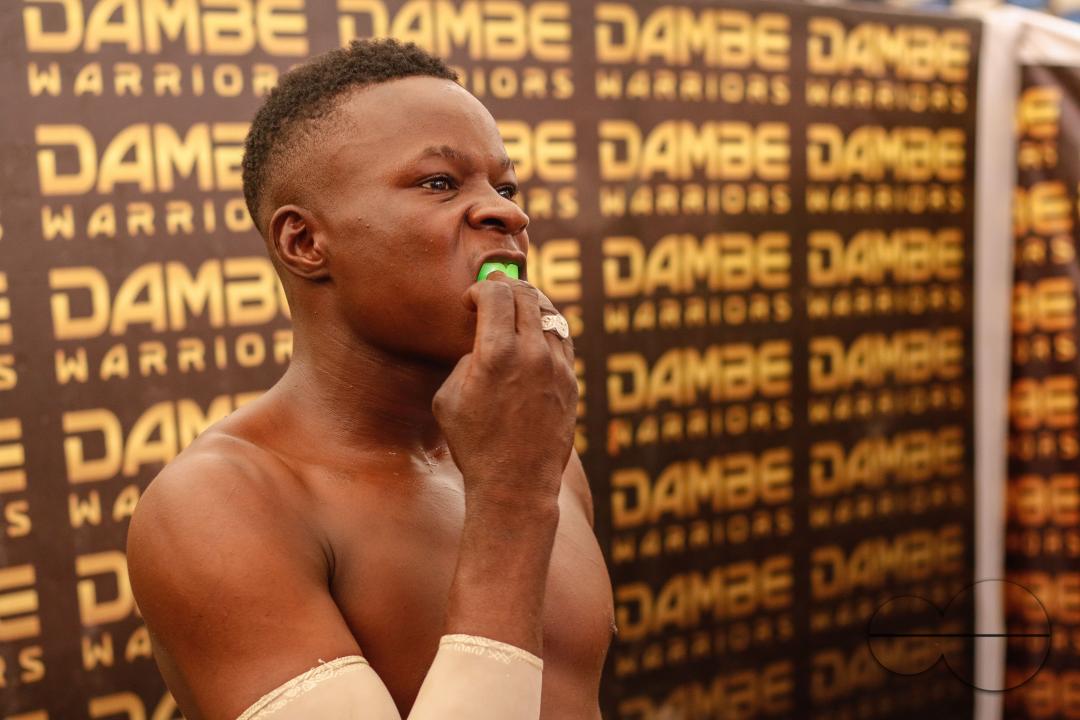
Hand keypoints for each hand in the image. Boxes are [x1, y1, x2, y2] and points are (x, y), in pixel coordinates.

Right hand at [433, 271, 576, 511]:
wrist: (515, 484)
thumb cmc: (474, 445)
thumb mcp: (448, 398)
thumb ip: (465, 360)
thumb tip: (483, 345)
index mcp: (496, 354)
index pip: (496, 294)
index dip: (480, 288)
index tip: (470, 300)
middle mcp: (532, 354)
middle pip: (526, 296)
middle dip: (506, 287)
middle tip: (493, 291)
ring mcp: (557, 368)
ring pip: (550, 314)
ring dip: (530, 304)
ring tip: (517, 307)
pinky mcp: (571, 382)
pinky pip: (562, 340)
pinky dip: (548, 328)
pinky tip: (536, 332)